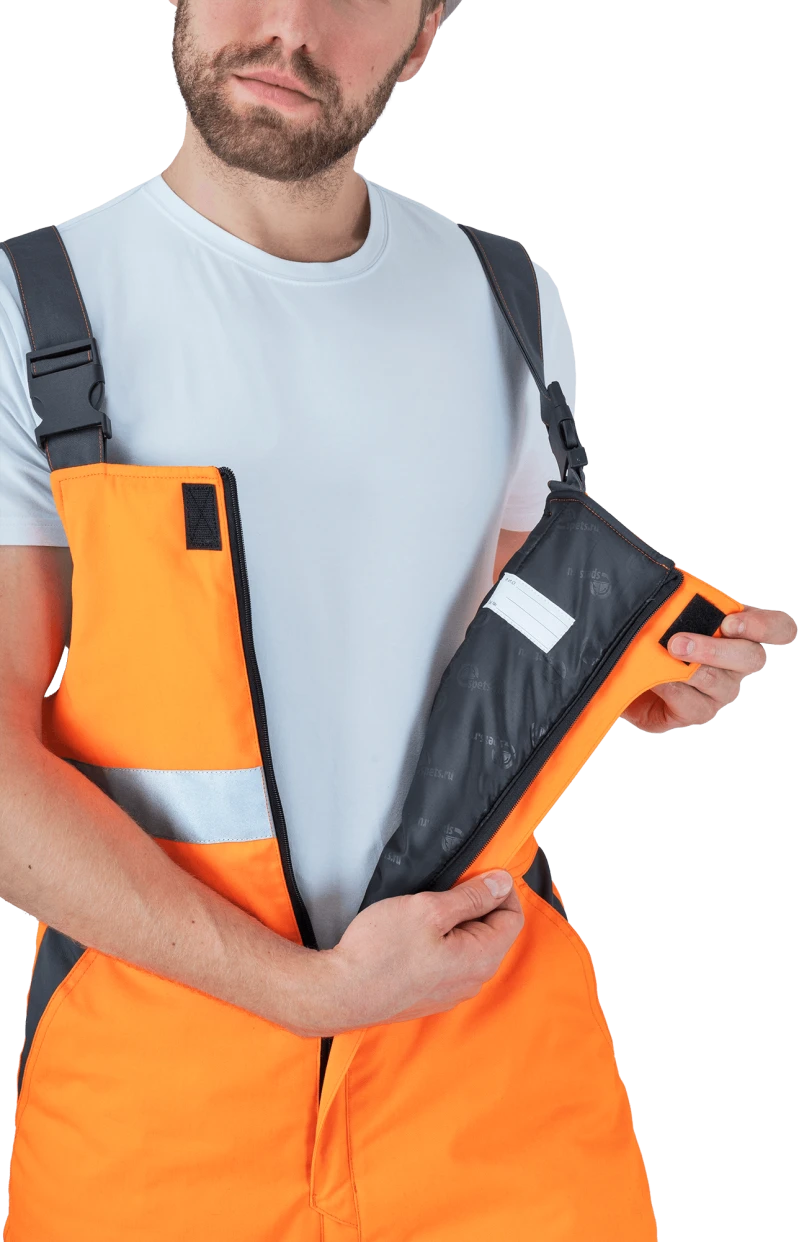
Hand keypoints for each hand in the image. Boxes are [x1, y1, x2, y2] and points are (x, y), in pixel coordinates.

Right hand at [299, 871, 524, 1037]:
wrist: (341, 992)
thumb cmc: (380, 951)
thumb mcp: (429, 909)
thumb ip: (471, 897)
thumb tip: (502, 883)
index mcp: (480, 959)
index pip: (512, 917)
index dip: (498, 889)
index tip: (475, 873)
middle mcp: (472, 981)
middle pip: (492, 932)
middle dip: (475, 904)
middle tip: (444, 888)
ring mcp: (451, 992)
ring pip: (469, 946)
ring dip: (456, 922)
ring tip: (425, 909)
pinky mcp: (430, 995)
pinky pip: (450, 961)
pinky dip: (441, 941)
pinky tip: (414, 933)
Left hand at [622, 605, 797, 733]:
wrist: (625, 670)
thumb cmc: (651, 635)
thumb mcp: (666, 611)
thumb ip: (677, 597)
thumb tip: (671, 578)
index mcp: (739, 631)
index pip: (778, 628)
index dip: (765, 626)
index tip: (731, 623)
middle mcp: (736, 663)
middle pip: (751, 658)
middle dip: (715, 649)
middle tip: (679, 642)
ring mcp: (720, 691)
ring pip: (719, 683)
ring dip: (691, 669)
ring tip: (665, 657)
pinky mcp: (697, 712)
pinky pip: (695, 705)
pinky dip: (674, 690)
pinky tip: (658, 681)